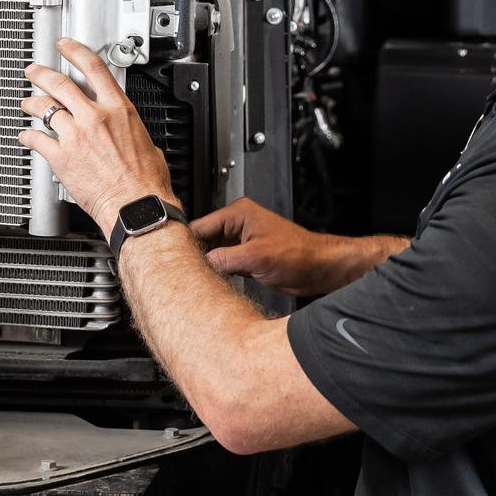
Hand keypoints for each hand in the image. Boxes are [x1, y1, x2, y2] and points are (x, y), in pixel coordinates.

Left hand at [18, 38, 177, 237]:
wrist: (136, 206)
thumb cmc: (146, 182)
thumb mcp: (147, 143)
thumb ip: (131, 132)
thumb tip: (129, 135)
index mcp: (118, 110)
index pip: (93, 68)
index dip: (75, 51)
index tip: (65, 46)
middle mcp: (94, 118)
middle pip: (60, 84)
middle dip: (42, 73)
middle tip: (33, 70)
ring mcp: (75, 136)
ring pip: (44, 108)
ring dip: (32, 103)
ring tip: (26, 102)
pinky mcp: (61, 157)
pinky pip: (37, 140)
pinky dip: (27, 136)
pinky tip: (25, 136)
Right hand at [191, 198, 336, 296]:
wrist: (319, 268)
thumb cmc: (299, 254)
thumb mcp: (256, 257)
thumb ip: (224, 259)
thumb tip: (200, 264)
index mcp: (239, 214)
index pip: (201, 225)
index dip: (188, 243)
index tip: (176, 260)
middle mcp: (238, 225)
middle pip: (203, 239)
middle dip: (196, 256)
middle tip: (186, 274)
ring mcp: (242, 242)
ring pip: (212, 253)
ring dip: (207, 266)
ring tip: (198, 280)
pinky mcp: (246, 257)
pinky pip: (223, 263)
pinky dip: (218, 272)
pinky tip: (214, 282)